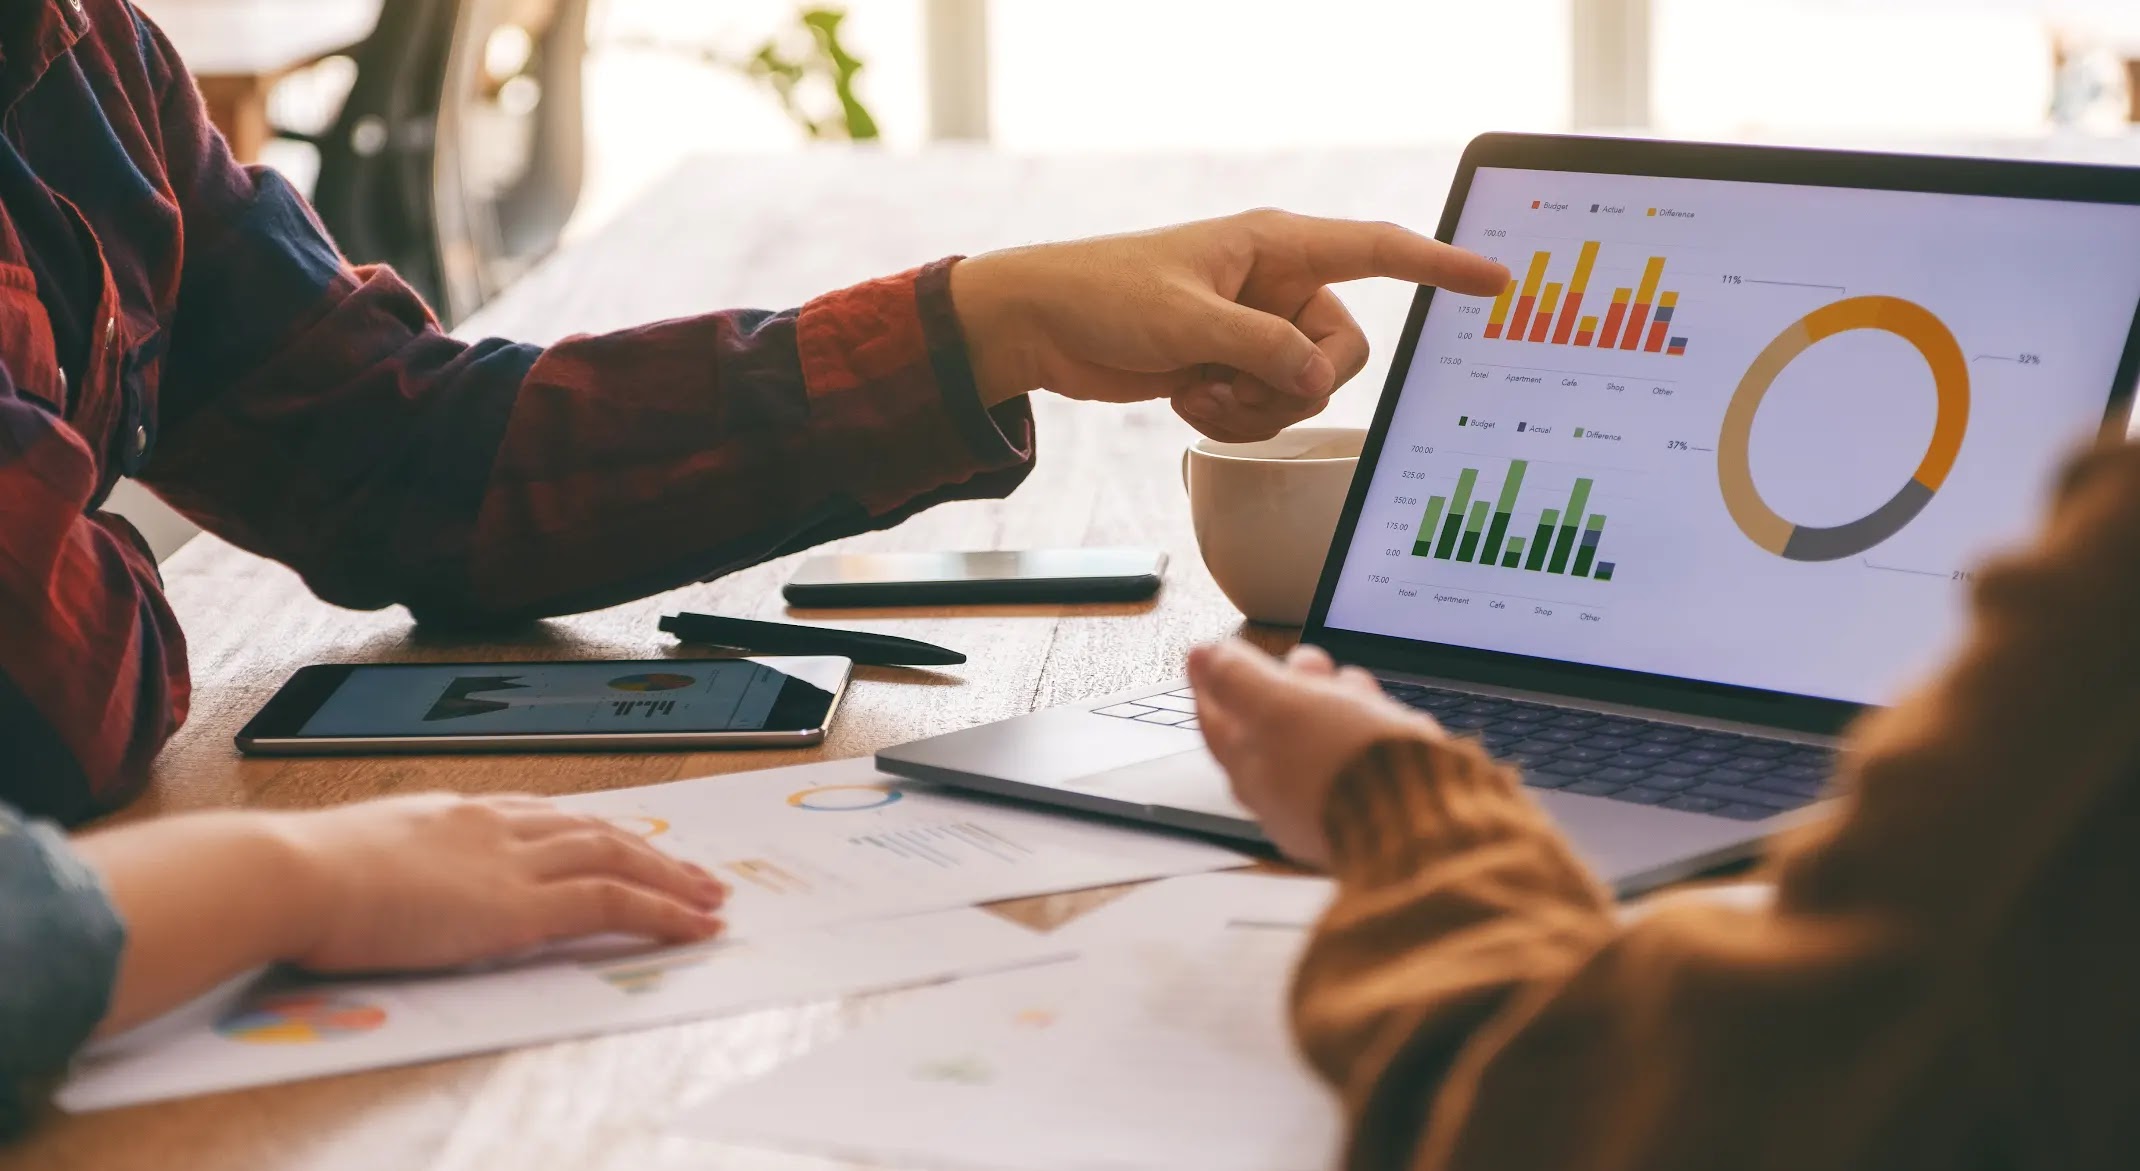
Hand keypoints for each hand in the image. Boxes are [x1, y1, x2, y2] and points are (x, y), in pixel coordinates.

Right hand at [284, 794, 725, 970]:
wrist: (289, 873)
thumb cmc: (295, 875)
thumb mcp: (350, 858)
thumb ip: (385, 865)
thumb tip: (378, 883)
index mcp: (455, 813)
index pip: (545, 815)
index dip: (592, 830)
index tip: (623, 843)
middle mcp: (495, 825)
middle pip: (595, 829)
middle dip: (650, 850)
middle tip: (693, 872)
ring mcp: (512, 861)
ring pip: (618, 856)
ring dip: (672, 879)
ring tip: (710, 899)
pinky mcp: (520, 906)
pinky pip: (613, 901)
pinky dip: (662, 911)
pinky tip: (693, 927)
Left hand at [951, 209, 1508, 441]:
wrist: (1043, 325)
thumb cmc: (1104, 296)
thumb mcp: (1187, 321)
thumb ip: (1262, 350)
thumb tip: (1317, 383)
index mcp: (1277, 246)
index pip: (1378, 250)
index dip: (1439, 266)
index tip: (1496, 280)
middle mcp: (1277, 286)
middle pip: (1342, 353)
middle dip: (1294, 383)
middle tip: (1233, 379)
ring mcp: (1256, 331)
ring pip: (1304, 391)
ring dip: (1253, 407)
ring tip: (1194, 386)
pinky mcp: (1233, 368)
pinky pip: (1267, 411)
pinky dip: (1230, 418)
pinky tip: (1183, 398)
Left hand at [1188, 641, 1442, 865]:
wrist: (1419, 819)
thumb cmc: (1344, 766)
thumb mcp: (1281, 705)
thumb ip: (1238, 679)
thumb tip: (1202, 656)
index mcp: (1248, 770)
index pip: (1215, 719)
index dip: (1211, 680)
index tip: (1205, 653)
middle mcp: (1281, 793)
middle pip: (1271, 725)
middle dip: (1290, 683)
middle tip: (1307, 661)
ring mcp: (1324, 800)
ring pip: (1320, 734)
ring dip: (1334, 699)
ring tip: (1353, 682)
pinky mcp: (1367, 802)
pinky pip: (1357, 753)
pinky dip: (1366, 726)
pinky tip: (1382, 713)